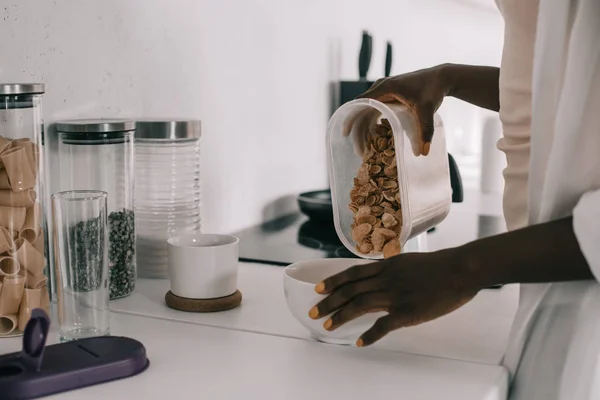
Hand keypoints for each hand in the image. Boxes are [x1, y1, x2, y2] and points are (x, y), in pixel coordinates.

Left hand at [308, 249, 477, 346]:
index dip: (333, 281)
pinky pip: (384, 324)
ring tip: (327, 326)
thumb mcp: (408, 262)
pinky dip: (370, 334)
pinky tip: (359, 342)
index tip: (318, 289)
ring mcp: (396, 295)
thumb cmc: (439, 266)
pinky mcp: (408, 311)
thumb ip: (391, 270)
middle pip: (351, 290)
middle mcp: (386, 279)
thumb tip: (379, 275)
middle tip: (313, 312)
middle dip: (329, 302)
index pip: (352, 273)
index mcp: (387, 266)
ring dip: (341, 316)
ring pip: (360, 304)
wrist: (460, 269)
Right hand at [356, 65, 448, 155]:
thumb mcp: (427, 110)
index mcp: (385, 88)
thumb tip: (423, 152)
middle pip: (361, 111)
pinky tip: (373, 139)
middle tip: (359, 152)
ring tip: (365, 149)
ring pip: (367, 112)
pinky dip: (372, 124)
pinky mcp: (388, 95)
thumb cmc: (432, 90)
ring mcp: (384, 91)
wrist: (441, 78)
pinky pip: (374, 110)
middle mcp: (380, 87)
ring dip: (364, 130)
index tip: (345, 134)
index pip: (360, 103)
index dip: (351, 118)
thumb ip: (425, 130)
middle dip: (358, 131)